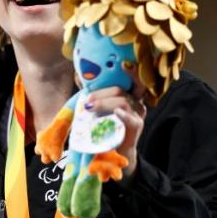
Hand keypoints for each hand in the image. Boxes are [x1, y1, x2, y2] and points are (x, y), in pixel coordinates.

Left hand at [85, 62, 146, 178]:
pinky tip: (116, 113)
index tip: (123, 64)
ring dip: (104, 103)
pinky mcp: (136, 126)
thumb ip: (94, 97)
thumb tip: (79, 78)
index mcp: (128, 97)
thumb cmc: (106, 130)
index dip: (130, 71)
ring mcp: (137, 114)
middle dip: (101, 94)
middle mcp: (135, 103)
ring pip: (122, 102)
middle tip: (87, 100)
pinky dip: (123, 115)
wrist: (115, 154)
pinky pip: (130, 118)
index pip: (131, 80)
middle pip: (120, 90)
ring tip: (90, 108)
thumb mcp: (100, 111)